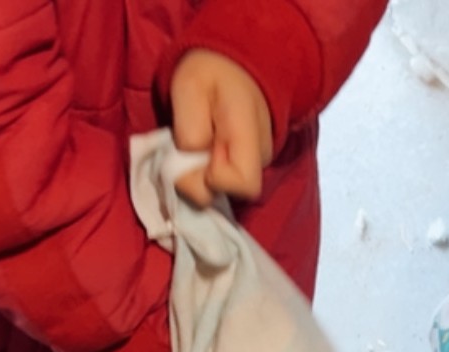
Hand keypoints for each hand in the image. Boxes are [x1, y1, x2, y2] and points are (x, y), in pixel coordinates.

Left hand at [168, 49, 274, 207]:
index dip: (213, 180)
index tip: (195, 152)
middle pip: (231, 193)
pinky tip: (199, 149)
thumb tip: (192, 164)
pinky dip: (204, 171)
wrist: (233, 61)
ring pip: (225, 188)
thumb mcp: (189, 88)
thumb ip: (190, 128)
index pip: (245, 186)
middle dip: (200, 179)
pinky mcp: (246, 162)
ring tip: (195, 140)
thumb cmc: (209, 72)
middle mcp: (261, 154)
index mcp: (251, 135)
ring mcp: (256, 160)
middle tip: (187, 145)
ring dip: (200, 174)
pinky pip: (223, 181)